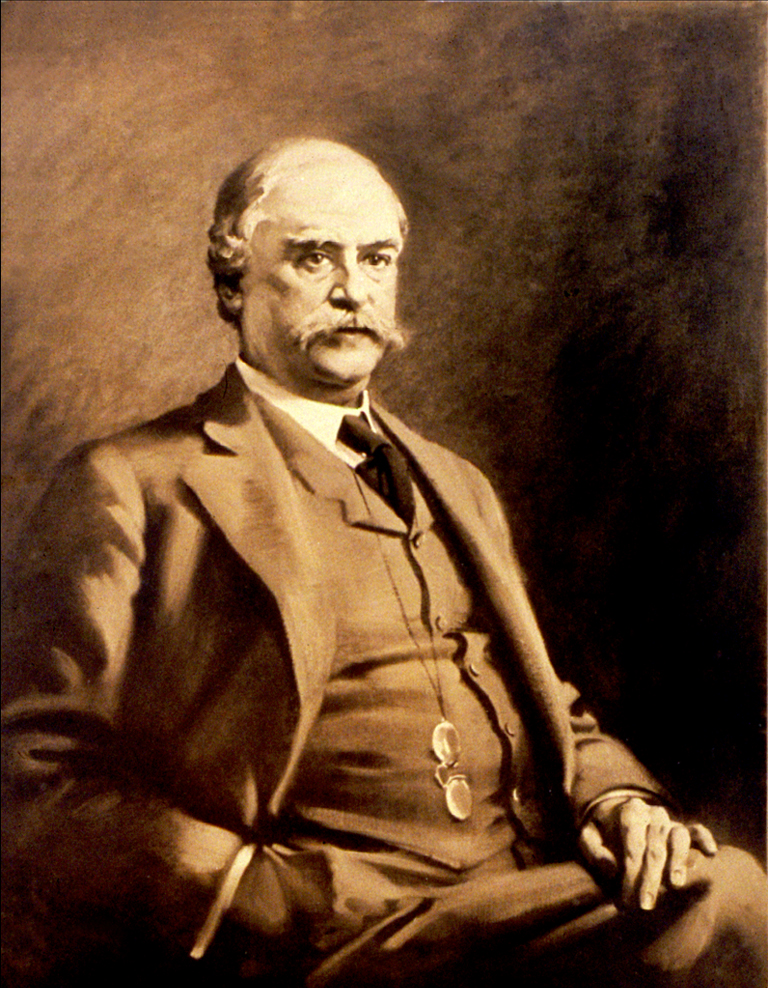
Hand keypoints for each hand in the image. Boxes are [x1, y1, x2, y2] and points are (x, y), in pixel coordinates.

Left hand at [578, 796, 716, 910]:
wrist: (617, 813)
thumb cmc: (603, 831)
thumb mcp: (589, 835)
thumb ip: (594, 850)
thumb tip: (611, 869)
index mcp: (629, 812)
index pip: (633, 843)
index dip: (631, 872)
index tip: (627, 899)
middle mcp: (653, 813)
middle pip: (655, 845)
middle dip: (650, 878)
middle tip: (646, 906)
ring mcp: (671, 820)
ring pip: (679, 837)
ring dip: (678, 861)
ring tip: (675, 884)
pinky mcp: (684, 828)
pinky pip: (697, 831)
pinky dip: (705, 840)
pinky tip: (710, 853)